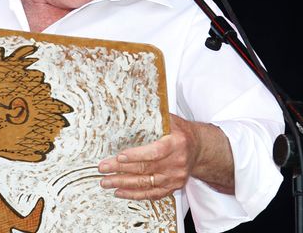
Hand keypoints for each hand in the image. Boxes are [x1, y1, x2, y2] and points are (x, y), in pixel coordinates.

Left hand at [97, 114, 233, 199]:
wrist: (199, 149)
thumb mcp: (171, 120)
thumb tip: (131, 108)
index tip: (120, 156)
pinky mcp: (173, 187)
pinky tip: (120, 192)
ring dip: (123, 183)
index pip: (155, 151)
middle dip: (121, 169)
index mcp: (177, 143)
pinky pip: (152, 194)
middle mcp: (177, 163)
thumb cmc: (181, 132)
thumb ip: (154, 117)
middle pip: (145, 168)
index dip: (137, 155)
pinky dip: (135, 194)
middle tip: (103, 168)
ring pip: (146, 183)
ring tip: (106, 182)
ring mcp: (175, 177)